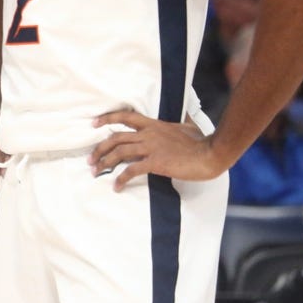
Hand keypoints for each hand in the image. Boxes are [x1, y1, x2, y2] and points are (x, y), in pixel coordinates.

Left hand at [89, 110, 223, 190]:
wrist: (211, 153)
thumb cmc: (202, 142)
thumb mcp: (187, 126)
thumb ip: (178, 123)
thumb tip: (183, 118)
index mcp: (154, 124)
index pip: (126, 116)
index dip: (107, 118)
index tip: (93, 123)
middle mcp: (149, 134)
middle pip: (116, 137)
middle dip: (100, 148)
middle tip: (90, 159)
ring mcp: (151, 148)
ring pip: (120, 152)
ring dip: (105, 162)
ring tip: (96, 172)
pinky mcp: (156, 162)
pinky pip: (132, 170)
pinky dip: (121, 178)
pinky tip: (116, 186)